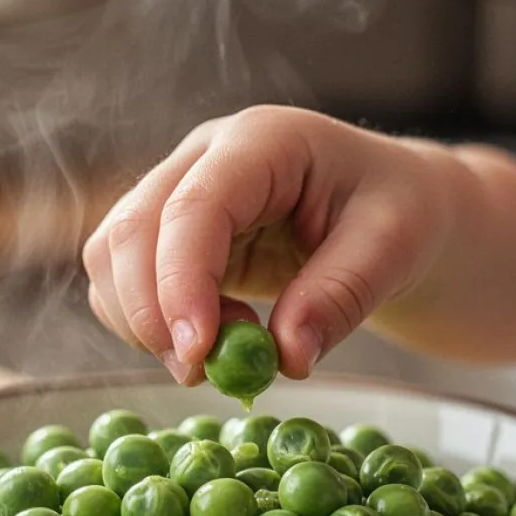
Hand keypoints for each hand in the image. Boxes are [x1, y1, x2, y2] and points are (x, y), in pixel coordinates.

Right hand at [82, 105, 461, 383]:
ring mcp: (180, 193)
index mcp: (263, 141)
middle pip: (130, 231)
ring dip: (146, 323)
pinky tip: (214, 340)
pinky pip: (126, 281)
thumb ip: (340, 297)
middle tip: (204, 373)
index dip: (180, 283)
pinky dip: (151, 325)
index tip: (196, 354)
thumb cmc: (402, 212)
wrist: (396, 209)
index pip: (193, 207)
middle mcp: (205, 158)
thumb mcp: (395, 248)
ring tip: (225, 355)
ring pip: (113, 257)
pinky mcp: (172, 235)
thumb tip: (287, 358)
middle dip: (151, 313)